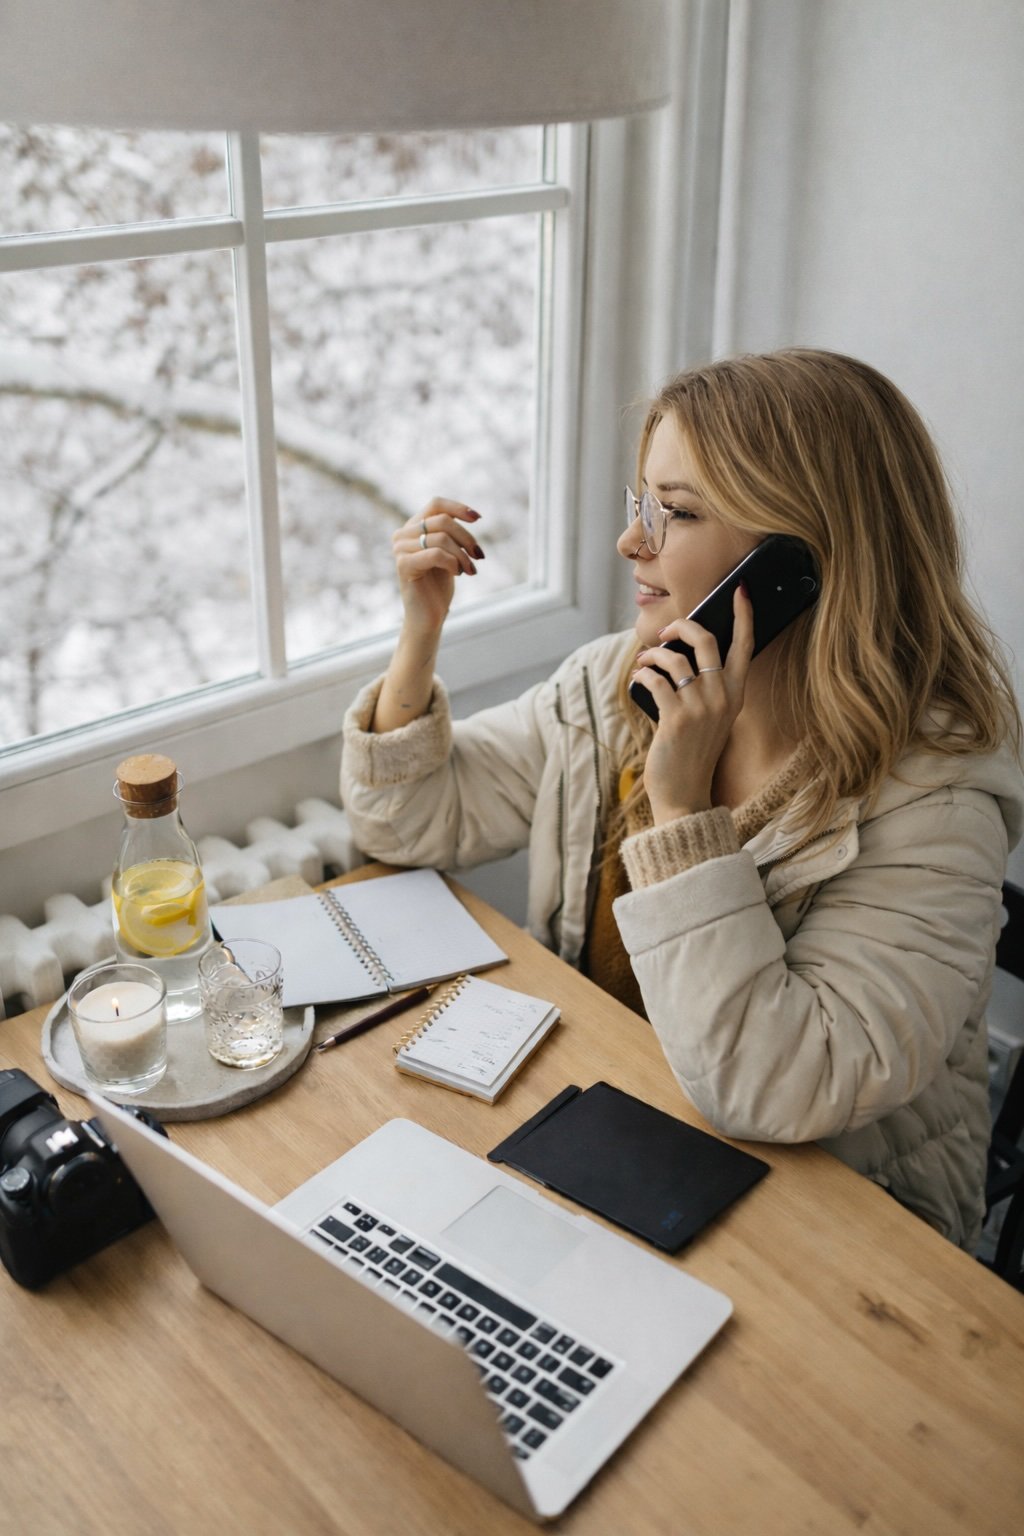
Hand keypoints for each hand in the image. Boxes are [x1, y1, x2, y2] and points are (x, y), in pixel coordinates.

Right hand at [393, 497, 484, 636]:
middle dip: (466, 538)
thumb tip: (472, 514)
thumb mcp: (449, 552)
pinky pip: (435, 554)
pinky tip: (458, 574)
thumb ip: (451, 532)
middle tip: (479, 556)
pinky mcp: (403, 564)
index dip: (458, 508)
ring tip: (470, 570)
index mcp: (413, 527)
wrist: (428, 616)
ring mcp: (400, 549)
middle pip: (443, 521)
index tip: (478, 518)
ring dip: (463, 555)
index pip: (436, 504)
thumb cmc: (439, 585)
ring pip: (442, 538)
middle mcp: (402, 534)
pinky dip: (453, 563)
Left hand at [631, 585, 753, 823]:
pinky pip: (655, 680)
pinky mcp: (676, 718)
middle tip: (664, 631)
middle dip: (681, 625)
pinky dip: (643, 675)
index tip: (739, 590)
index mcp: (735, 695)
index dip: (744, 615)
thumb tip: (677, 653)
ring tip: (643, 663)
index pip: (746, 646)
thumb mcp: (709, 719)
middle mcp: (723, 697)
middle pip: (706, 640)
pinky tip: (638, 680)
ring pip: (674, 658)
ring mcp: (701, 708)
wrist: (685, 795)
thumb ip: (705, 688)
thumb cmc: (692, 753)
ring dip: (652, 655)